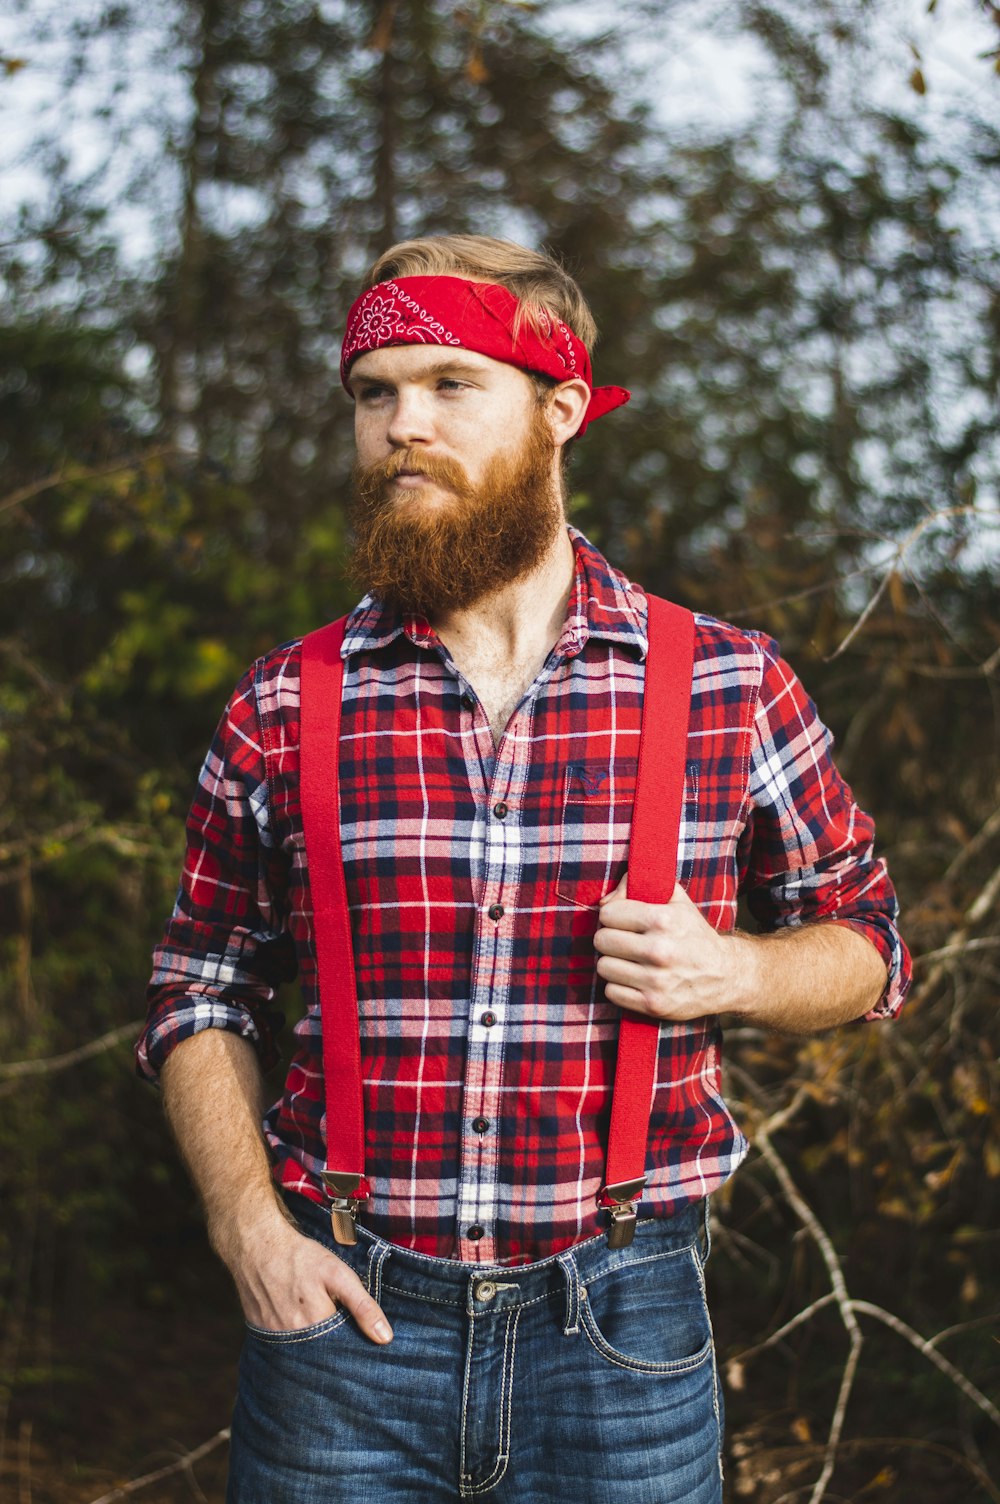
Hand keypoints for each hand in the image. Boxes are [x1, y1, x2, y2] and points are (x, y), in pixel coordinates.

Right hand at [221, 1208, 393, 1343]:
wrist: (257, 1246)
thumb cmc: (301, 1258)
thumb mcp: (338, 1275)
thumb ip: (362, 1306)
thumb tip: (385, 1338)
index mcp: (316, 1324)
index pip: (344, 1351)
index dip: (354, 1346)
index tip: (362, 1342)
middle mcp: (293, 1340)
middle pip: (323, 1357)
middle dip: (335, 1350)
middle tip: (339, 1328)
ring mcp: (274, 1340)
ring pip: (303, 1355)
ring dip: (315, 1349)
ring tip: (320, 1328)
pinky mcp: (261, 1336)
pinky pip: (283, 1350)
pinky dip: (295, 1345)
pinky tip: (300, 1329)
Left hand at [594, 872, 752, 1022]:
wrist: (725, 975)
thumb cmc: (694, 934)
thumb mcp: (676, 900)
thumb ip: (640, 885)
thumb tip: (604, 902)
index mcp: (663, 920)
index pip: (608, 914)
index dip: (613, 916)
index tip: (623, 922)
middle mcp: (659, 950)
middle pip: (602, 940)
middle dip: (609, 939)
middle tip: (623, 942)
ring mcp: (656, 980)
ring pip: (603, 967)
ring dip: (612, 964)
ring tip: (628, 961)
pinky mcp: (654, 1004)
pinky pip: (612, 993)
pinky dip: (618, 986)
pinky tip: (633, 980)